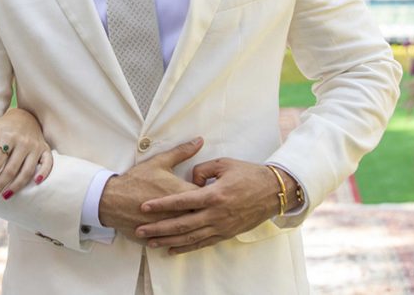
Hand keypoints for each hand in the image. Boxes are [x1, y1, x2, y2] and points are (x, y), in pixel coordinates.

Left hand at [0, 108, 52, 201]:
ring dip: (17, 186)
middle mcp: (23, 142)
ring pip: (28, 170)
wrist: (27, 115)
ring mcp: (36, 146)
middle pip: (11, 169)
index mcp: (8, 137)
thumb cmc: (5, 126)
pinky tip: (36, 183)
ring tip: (6, 196)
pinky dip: (44, 173)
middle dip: (0, 185)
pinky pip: (48, 163)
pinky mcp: (45, 149)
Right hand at [98, 138, 202, 240]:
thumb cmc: (136, 180)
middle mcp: (179, 213)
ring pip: (191, 231)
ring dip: (195, 226)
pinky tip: (181, 235)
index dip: (211, 194)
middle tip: (206, 207)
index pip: (208, 196)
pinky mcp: (160, 238)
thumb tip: (199, 141)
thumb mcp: (159, 162)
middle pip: (203, 216)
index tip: (209, 192)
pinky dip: (179, 238)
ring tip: (195, 220)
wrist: (112, 199)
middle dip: (206, 212)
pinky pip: (175, 242)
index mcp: (182, 194)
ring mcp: (170, 228)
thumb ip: (182, 152)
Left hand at [136, 158, 288, 254]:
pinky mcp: (226, 233)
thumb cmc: (248, 174)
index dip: (161, 204)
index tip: (144, 206)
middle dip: (159, 228)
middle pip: (182, 224)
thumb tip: (191, 179)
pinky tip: (172, 249)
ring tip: (150, 242)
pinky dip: (186, 248)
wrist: (273, 192)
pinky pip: (203, 243)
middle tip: (140, 230)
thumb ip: (203, 169)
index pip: (182, 202)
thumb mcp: (224, 164)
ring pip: (190, 238)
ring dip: (169, 241)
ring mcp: (221, 226)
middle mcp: (216, 214)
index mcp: (214, 195)